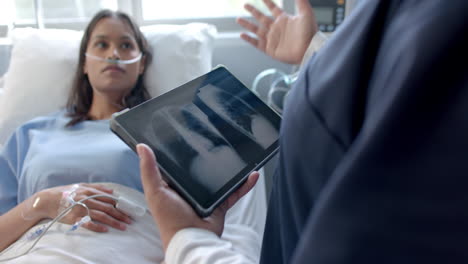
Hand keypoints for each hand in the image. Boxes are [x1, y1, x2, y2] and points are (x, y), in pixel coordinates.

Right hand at [38, 183, 131, 231]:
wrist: (47, 200)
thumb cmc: (65, 193)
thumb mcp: (81, 186)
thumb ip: (97, 188)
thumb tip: (112, 191)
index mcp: (89, 191)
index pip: (109, 199)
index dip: (120, 205)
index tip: (129, 210)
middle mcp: (86, 199)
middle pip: (108, 208)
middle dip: (121, 214)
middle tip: (130, 220)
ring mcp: (80, 209)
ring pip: (101, 216)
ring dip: (113, 222)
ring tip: (123, 226)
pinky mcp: (74, 218)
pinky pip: (87, 223)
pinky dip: (97, 227)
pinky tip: (105, 230)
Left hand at [137, 143, 258, 250]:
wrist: (191, 239)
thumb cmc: (170, 220)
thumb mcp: (155, 191)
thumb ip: (149, 170)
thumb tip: (142, 147)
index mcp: (173, 185)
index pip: (178, 165)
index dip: (182, 152)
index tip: (190, 136)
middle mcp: (190, 190)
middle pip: (202, 170)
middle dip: (211, 159)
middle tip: (219, 141)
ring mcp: (207, 197)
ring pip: (221, 179)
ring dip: (231, 171)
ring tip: (238, 156)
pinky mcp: (220, 205)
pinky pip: (235, 192)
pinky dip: (244, 185)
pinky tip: (252, 175)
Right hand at [236, 0, 317, 63]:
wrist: (309, 50)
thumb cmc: (310, 33)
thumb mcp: (306, 13)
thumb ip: (301, 1)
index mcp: (284, 19)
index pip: (273, 8)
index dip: (267, 2)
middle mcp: (277, 28)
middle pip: (261, 18)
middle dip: (253, 11)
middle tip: (245, 5)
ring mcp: (272, 39)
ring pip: (256, 30)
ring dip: (247, 24)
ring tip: (238, 19)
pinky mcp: (270, 49)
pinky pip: (256, 43)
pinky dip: (249, 39)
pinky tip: (242, 34)